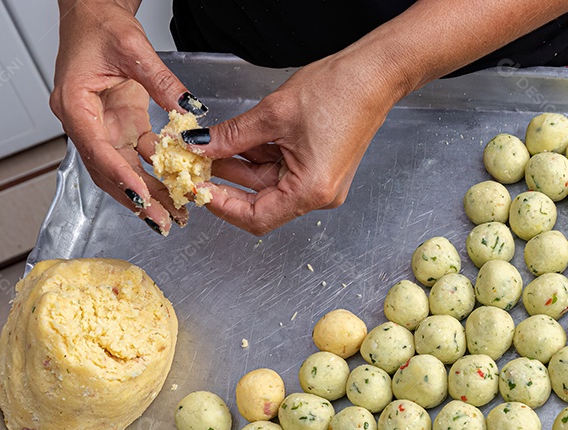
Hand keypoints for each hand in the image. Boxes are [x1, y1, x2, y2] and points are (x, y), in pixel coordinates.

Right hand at [50, 0, 201, 232]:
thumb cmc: (100, 24)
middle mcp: (83, 121)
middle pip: (107, 170)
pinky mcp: (119, 124)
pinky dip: (156, 173)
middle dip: (136, 199)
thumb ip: (161, 80)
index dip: (119, 175)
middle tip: (162, 222)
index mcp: (74, 103)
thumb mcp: (133, 47)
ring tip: (174, 215)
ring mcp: (101, 126)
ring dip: (148, 193)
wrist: (94, 13)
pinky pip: (137, 156)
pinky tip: (176, 188)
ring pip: (123, 169)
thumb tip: (189, 107)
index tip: (142, 196)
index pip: (96, 148)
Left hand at [186, 50, 410, 235]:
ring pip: (266, 183)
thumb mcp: (273, 113)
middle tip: (193, 165)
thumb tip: (199, 146)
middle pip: (260, 202)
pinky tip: (234, 142)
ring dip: (238, 167)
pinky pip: (278, 169)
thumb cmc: (340, 91)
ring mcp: (319, 182)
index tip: (196, 188)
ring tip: (208, 147)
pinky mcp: (318, 168)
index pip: (256, 217)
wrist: (374, 73)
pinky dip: (256, 157)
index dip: (221, 205)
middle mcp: (318, 194)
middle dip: (225, 183)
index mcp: (311, 190)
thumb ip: (232, 136)